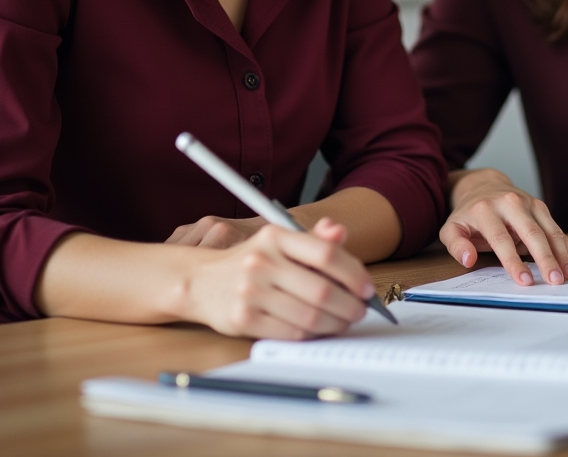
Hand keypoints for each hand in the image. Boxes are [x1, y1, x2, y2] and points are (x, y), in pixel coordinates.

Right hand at [181, 216, 375, 338]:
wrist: (200, 281)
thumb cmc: (251, 261)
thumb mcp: (280, 242)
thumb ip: (313, 240)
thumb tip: (340, 232)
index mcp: (276, 236)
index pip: (325, 253)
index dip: (353, 273)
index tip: (366, 288)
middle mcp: (262, 261)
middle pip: (321, 290)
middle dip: (349, 305)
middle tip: (360, 311)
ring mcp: (250, 291)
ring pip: (309, 316)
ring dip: (334, 324)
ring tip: (343, 322)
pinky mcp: (242, 319)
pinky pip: (290, 333)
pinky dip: (311, 335)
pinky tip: (319, 330)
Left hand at [440, 169, 567, 286]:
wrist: (483, 186)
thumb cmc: (469, 214)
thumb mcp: (452, 228)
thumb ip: (456, 245)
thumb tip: (468, 259)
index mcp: (485, 209)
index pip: (501, 238)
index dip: (513, 261)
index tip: (524, 281)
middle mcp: (509, 203)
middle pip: (531, 233)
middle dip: (544, 258)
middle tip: (554, 281)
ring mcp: (527, 202)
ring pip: (548, 229)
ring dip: (560, 254)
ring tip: (566, 275)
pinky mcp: (540, 206)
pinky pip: (554, 228)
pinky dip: (563, 247)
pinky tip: (567, 264)